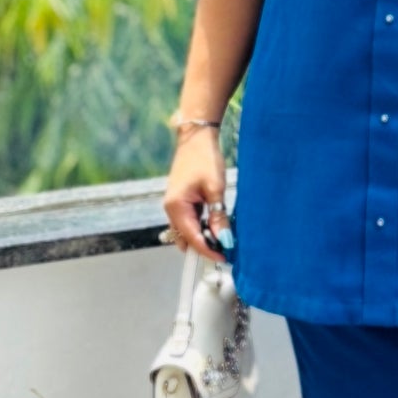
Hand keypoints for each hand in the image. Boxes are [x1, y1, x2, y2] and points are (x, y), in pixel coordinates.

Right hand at [163, 126, 229, 259]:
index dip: (208, 251)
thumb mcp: (215, 189)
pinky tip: (217, 226)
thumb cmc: (205, 159)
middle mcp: (171, 209)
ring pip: (189, 231)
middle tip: (226, 251)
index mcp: (176, 207)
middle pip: (187, 238)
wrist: (196, 138)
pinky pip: (190, 222)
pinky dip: (202, 227)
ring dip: (204, 237)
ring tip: (224, 239)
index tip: (224, 258)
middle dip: (205, 247)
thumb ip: (218, 216)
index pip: (192, 238)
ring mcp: (175, 206)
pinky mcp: (181, 202)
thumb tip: (224, 240)